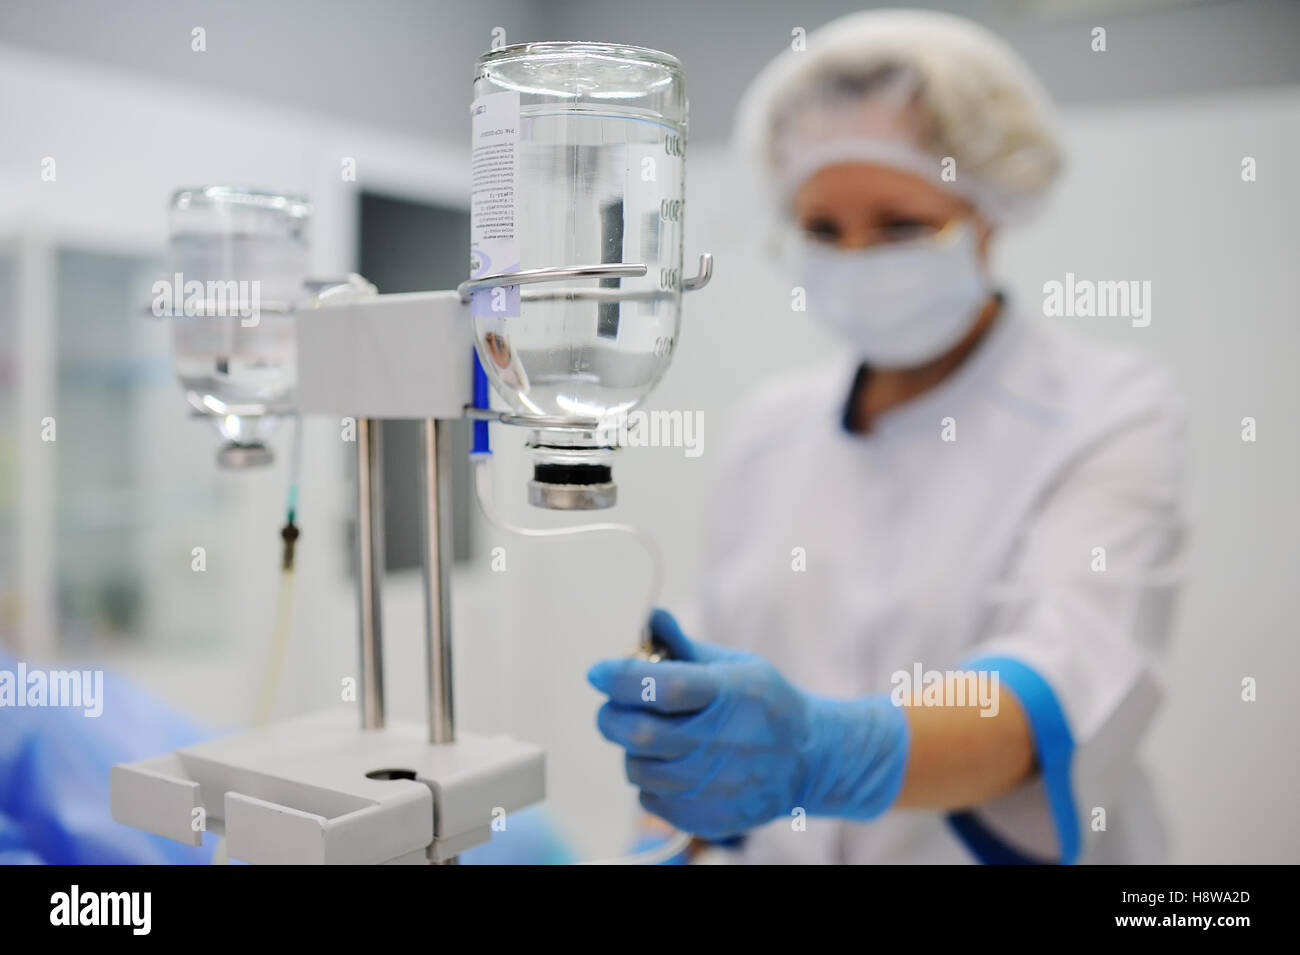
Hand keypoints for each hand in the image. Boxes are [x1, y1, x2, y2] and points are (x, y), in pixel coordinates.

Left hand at [587, 609, 909, 839]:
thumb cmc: (764, 703)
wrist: (809, 760)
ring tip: (654, 735)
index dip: (621, 677)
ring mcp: (713, 786)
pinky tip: (675, 764)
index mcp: (729, 695)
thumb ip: (685, 647)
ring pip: (637, 767)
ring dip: (632, 748)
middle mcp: (721, 743)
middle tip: (612, 706)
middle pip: (640, 733)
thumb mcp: (736, 666)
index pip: (663, 687)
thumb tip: (650, 617)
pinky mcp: (706, 817)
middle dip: (610, 715)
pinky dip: (650, 778)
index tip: (598, 672)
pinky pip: (649, 798)